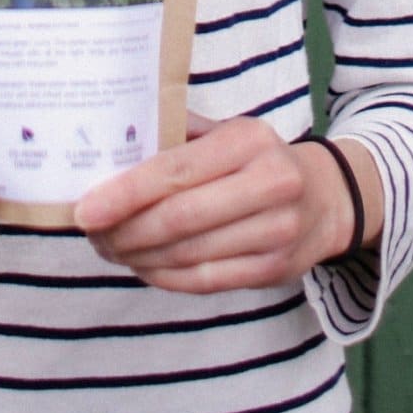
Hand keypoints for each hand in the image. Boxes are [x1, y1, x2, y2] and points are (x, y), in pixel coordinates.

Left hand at [73, 114, 375, 294]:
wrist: (327, 198)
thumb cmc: (258, 159)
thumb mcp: (227, 131)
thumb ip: (176, 133)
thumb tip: (109, 143)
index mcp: (250, 141)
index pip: (176, 170)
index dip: (126, 193)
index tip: (85, 208)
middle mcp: (270, 185)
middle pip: (179, 218)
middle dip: (125, 230)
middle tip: (91, 233)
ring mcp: (276, 232)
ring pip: (188, 254)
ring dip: (138, 256)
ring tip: (109, 247)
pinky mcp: (274, 270)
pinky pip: (204, 280)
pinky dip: (164, 276)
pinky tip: (141, 264)